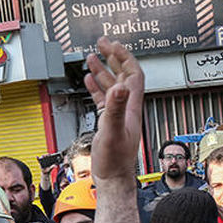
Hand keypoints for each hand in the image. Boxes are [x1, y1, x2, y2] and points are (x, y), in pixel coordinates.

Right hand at [85, 37, 144, 184]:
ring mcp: (118, 114)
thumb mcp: (112, 132)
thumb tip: (119, 86)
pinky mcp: (109, 122)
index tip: (112, 45)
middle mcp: (126, 108)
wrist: (112, 179)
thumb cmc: (115, 161)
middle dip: (113, 57)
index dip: (124, 57)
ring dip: (103, 70)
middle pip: (123, 75)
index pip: (132, 74)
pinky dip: (97, 86)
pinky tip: (90, 79)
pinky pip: (103, 98)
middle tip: (102, 43)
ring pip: (112, 85)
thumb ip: (114, 109)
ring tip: (91, 57)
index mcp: (130, 107)